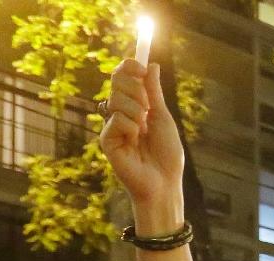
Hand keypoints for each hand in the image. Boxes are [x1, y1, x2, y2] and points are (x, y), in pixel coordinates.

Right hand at [99, 60, 185, 234]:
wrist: (164, 183)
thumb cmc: (166, 155)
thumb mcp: (162, 118)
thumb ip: (153, 92)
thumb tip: (151, 65)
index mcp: (133, 106)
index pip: (122, 76)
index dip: (129, 67)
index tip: (142, 69)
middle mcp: (119, 113)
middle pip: (116, 81)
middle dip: (135, 88)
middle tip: (148, 108)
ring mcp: (111, 127)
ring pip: (117, 98)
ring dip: (137, 110)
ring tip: (144, 130)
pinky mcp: (107, 141)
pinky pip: (116, 120)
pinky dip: (130, 127)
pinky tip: (135, 141)